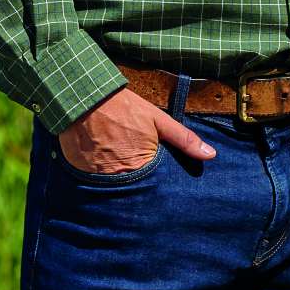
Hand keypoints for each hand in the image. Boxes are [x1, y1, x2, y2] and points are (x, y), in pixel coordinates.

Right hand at [57, 86, 216, 173]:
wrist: (85, 96)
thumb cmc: (124, 107)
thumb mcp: (157, 119)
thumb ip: (183, 139)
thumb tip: (210, 155)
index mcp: (140, 166)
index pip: (154, 189)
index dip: (156, 187)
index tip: (159, 187)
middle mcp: (118, 177)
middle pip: (132, 192)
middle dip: (137, 189)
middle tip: (137, 178)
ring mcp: (97, 177)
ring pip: (112, 188)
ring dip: (116, 183)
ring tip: (117, 169)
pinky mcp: (79, 172)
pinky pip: (92, 181)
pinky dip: (96, 176)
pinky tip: (98, 165)